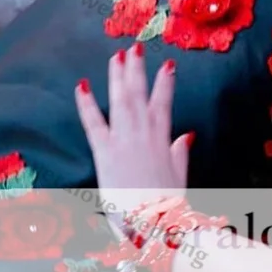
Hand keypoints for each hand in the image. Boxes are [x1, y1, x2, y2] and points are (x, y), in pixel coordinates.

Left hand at [74, 45, 192, 223]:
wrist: (151, 224)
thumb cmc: (167, 205)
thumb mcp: (179, 177)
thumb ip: (180, 153)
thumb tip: (187, 135)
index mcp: (163, 141)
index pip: (164, 104)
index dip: (165, 83)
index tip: (168, 65)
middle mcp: (143, 135)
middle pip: (140, 95)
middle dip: (138, 70)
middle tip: (135, 48)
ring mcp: (123, 142)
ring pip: (121, 101)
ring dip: (118, 77)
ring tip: (117, 56)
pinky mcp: (104, 153)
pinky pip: (94, 124)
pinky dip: (87, 104)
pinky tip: (83, 86)